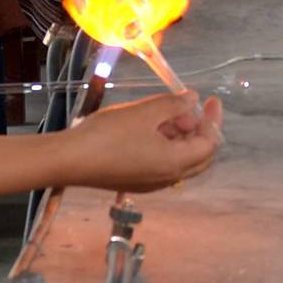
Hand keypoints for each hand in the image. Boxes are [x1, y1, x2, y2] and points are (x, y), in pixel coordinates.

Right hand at [61, 92, 224, 192]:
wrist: (70, 160)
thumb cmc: (109, 135)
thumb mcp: (144, 113)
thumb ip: (173, 104)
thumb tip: (193, 99)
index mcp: (174, 163)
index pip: (208, 144)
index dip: (213, 120)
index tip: (211, 99)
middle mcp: (167, 178)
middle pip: (198, 157)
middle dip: (199, 130)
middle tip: (189, 107)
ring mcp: (150, 182)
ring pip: (179, 160)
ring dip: (180, 136)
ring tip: (165, 112)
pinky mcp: (135, 181)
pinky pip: (162, 163)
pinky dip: (165, 144)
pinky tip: (150, 126)